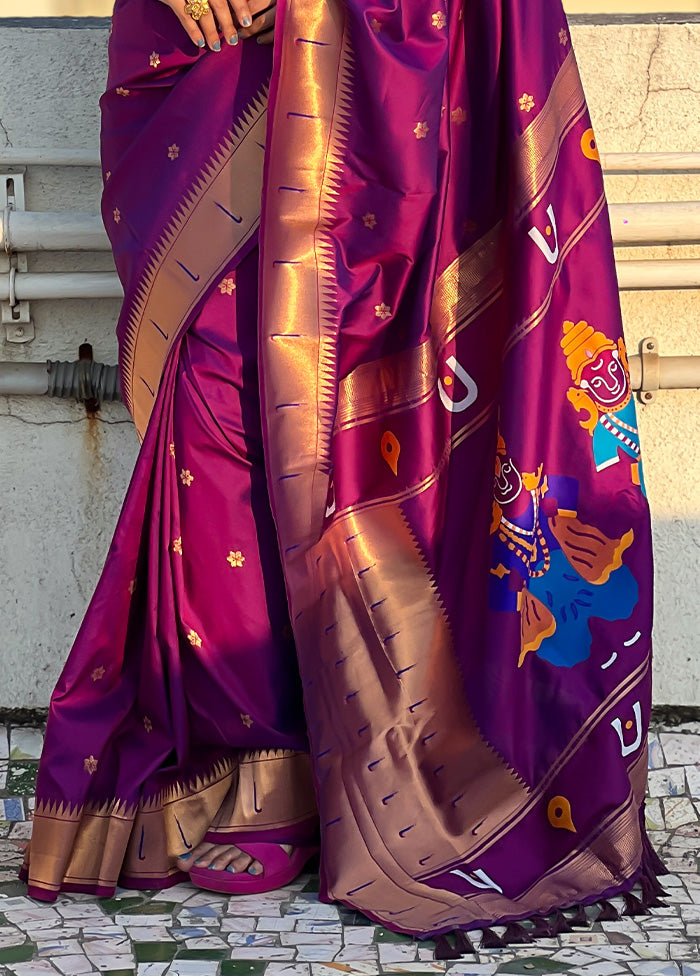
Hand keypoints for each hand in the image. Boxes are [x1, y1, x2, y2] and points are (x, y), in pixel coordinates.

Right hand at [157, 0, 275, 50]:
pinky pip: (184, 16)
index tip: (247, 22)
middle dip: (228, 23)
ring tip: (216, 47)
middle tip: (233, 41)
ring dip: (211, 32)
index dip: (240, 6)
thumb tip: (238, 13)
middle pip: (219, 2)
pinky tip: (200, 43)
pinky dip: (193, 30)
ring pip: (203, 12)